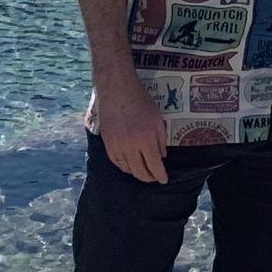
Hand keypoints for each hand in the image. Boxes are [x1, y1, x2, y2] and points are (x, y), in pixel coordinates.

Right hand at [97, 69, 168, 183]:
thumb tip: (161, 157)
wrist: (117, 91)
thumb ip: (160, 140)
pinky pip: (116, 162)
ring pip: (127, 169)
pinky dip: (124, 167)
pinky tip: (130, 166)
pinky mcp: (107, 144)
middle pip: (140, 172)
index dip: (160, 176)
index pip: (154, 166)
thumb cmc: (141, 101)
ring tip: (143, 172)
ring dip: (137, 173)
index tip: (164, 180)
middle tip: (154, 177)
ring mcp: (117, 146)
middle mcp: (131, 147)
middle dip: (149, 177)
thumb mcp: (157, 119)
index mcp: (146, 140)